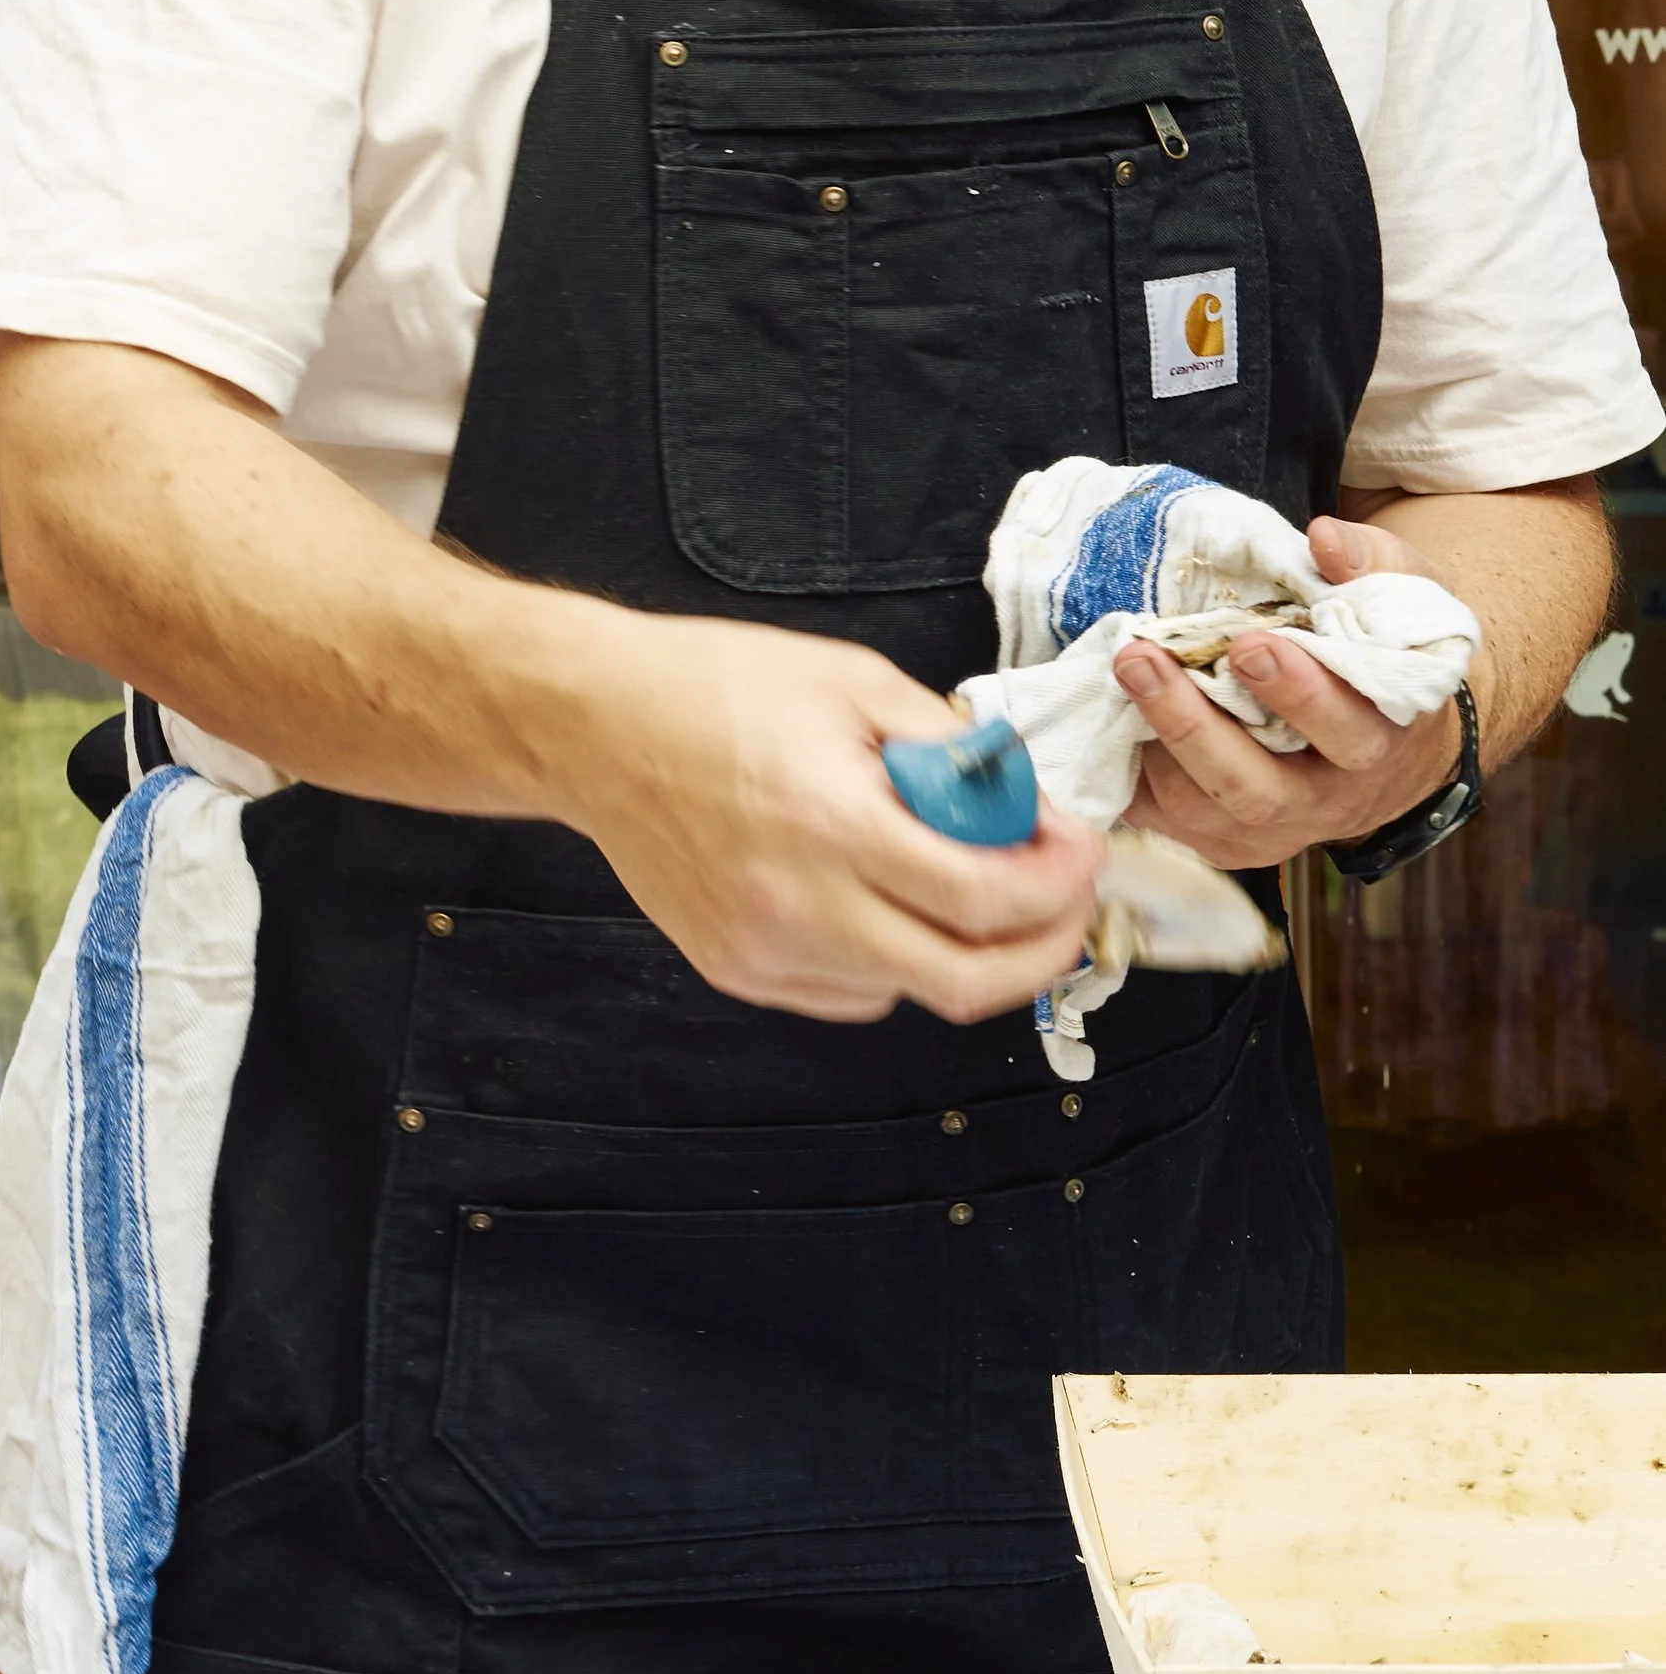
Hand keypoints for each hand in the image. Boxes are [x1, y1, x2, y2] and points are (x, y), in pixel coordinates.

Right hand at [563, 610, 1102, 1025]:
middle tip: (1067, 905)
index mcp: (832, 824)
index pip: (986, 896)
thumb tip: (1022, 799)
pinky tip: (887, 900)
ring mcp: (763, 951)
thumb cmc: (713, 686)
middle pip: (965, 981)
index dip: (1060, 881)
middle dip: (1044, 949)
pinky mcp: (737, 970)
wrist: (592, 726)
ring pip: (911, 992)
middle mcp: (798, 906)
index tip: (1081, 849)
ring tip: (973, 886)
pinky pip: (852, 992)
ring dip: (966, 950)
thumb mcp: (853, 680)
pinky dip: (895, 959)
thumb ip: (949, 745)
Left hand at [1114, 511, 1462, 868]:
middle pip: (1256, 787)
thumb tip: (1322, 538)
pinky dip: (1134, 776)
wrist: (1390, 752)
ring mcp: (1272, 830)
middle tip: (1143, 658)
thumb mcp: (1403, 606)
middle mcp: (1326, 801)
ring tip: (1121, 674)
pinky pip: (1169, 820)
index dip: (1299, 693)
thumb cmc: (1384, 662)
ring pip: (1203, 809)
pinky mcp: (1225, 842)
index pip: (1345, 730)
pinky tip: (1112, 719)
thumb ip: (1370, 567)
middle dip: (1193, 725)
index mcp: (1378, 743)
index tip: (1250, 644)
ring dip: (1154, 745)